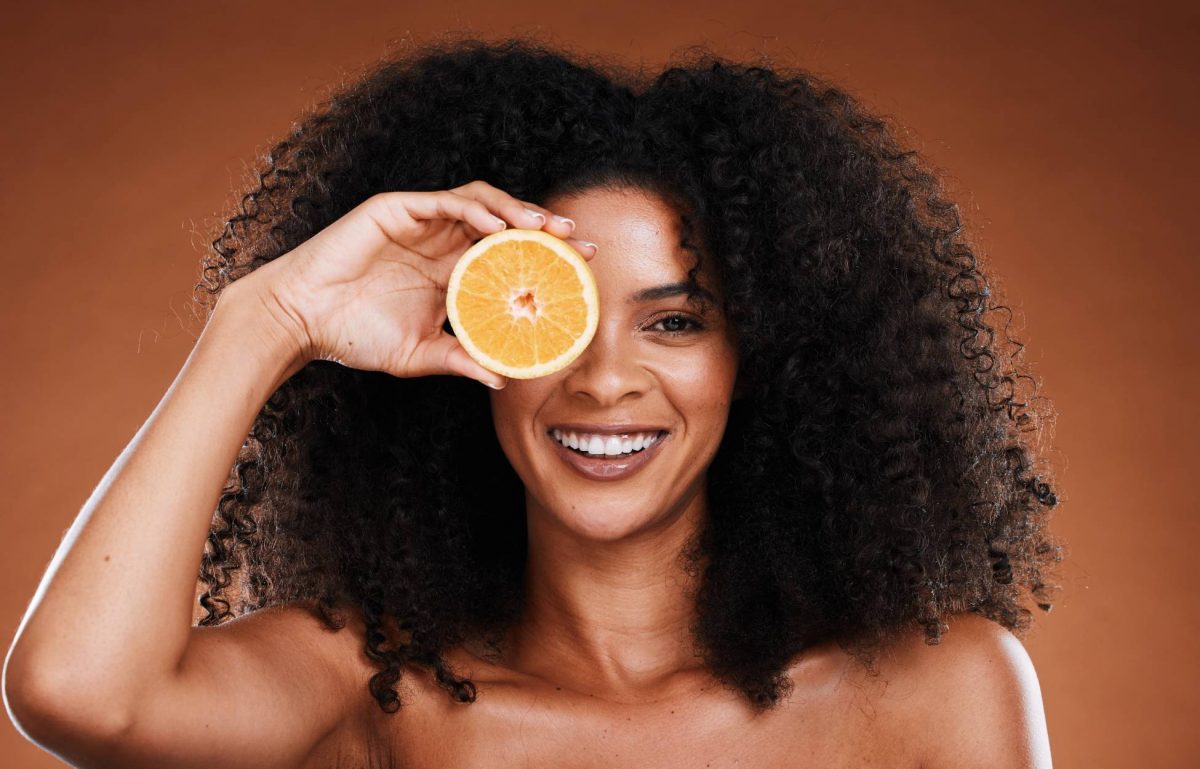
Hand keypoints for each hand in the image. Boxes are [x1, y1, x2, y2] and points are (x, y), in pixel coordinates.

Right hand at [229, 180, 594, 387]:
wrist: (300, 321)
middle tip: (579, 241)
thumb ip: (459, 361)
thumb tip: (501, 380)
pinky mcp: (397, 209)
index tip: (583, 268)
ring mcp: (420, 222)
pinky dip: (477, 209)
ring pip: (481, 203)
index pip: (509, 258)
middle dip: (545, 228)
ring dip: (517, 211)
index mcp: (450, 273)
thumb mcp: (417, 355)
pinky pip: (446, 201)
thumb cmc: (352, 336)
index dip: (546, 258)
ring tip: (546, 228)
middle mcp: (441, 243)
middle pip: (505, 225)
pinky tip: (500, 226)